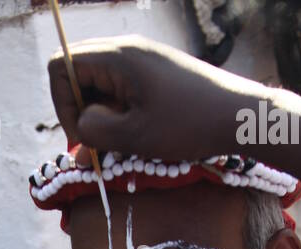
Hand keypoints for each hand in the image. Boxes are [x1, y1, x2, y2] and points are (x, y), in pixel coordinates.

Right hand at [48, 36, 264, 160]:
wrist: (239, 115)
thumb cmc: (188, 125)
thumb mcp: (134, 136)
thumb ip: (95, 131)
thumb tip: (79, 127)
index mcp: (118, 56)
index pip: (61, 66)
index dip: (62, 103)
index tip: (80, 136)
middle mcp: (127, 50)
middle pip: (78, 73)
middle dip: (78, 111)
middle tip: (96, 146)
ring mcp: (142, 60)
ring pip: (99, 85)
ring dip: (99, 117)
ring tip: (118, 147)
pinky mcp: (154, 74)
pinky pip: (120, 90)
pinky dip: (118, 114)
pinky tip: (134, 137)